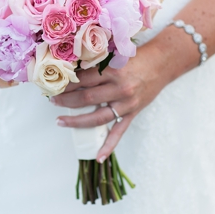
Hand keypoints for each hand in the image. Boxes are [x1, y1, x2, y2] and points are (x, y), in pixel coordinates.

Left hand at [51, 43, 168, 161]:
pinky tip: (98, 157)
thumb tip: (72, 72)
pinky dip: (108, 146)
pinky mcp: (132, 113)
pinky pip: (118, 132)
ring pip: (97, 117)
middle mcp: (119, 89)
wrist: (161, 63)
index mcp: (113, 71)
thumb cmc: (137, 57)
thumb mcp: (115, 56)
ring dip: (77, 121)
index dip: (67, 84)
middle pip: (86, 98)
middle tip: (52, 101)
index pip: (83, 79)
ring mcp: (126, 104)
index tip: (54, 85)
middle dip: (66, 100)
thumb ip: (97, 64)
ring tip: (61, 121)